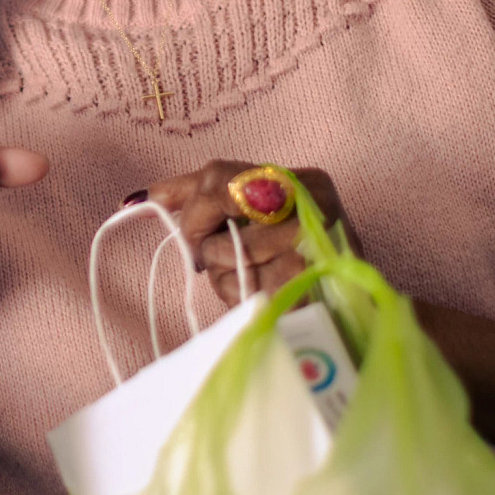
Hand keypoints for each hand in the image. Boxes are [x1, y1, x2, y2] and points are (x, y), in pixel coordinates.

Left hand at [143, 160, 352, 307]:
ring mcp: (303, 244)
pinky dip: (231, 292)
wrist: (348, 321)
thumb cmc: (303, 264)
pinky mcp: (295, 285)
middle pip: (218, 200)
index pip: (220, 174)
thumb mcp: (270, 219)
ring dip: (220, 269)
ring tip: (249, 275)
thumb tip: (146, 196)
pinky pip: (233, 285)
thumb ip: (211, 197)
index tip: (165, 212)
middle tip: (208, 254)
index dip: (186, 197)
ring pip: (222, 249)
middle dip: (200, 232)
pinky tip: (257, 292)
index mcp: (306, 182)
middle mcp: (309, 204)